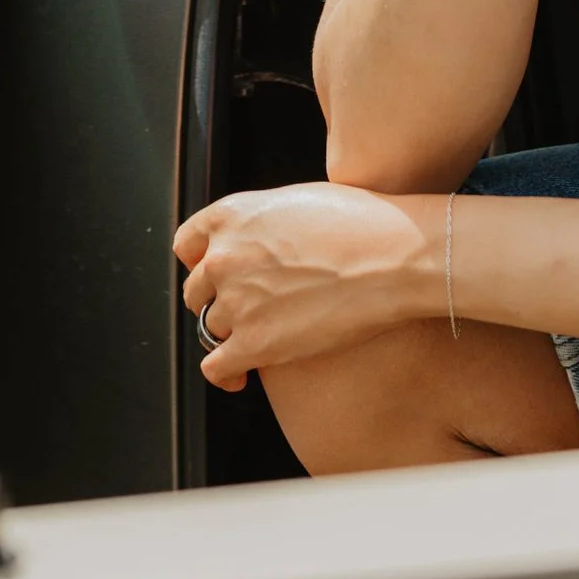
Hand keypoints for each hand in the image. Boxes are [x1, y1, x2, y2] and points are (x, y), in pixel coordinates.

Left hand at [174, 179, 434, 387]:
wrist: (391, 257)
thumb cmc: (360, 224)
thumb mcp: (296, 201)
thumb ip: (261, 222)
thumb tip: (259, 240)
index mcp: (231, 216)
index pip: (187, 244)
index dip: (201, 262)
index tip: (215, 275)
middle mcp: (223, 257)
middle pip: (197, 290)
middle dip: (219, 300)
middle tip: (248, 308)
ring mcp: (236, 302)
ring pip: (212, 328)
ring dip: (233, 334)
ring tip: (261, 337)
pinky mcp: (254, 344)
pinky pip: (216, 368)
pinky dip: (225, 375)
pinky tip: (241, 377)